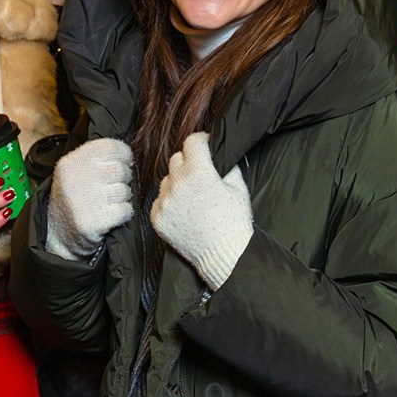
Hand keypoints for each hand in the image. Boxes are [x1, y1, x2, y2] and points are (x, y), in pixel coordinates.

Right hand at [45, 137, 134, 260]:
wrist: (58, 234)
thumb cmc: (74, 198)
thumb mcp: (75, 171)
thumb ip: (96, 158)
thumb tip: (128, 151)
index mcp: (70, 162)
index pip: (109, 146)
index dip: (122, 154)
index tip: (122, 161)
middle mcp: (75, 179)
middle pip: (120, 169)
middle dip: (123, 179)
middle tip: (112, 187)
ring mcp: (83, 202)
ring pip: (125, 190)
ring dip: (123, 197)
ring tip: (109, 202)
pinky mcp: (92, 223)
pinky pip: (125, 210)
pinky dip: (124, 213)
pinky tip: (112, 215)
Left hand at [150, 132, 252, 290]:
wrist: (223, 255)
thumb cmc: (234, 223)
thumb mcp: (238, 188)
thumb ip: (226, 166)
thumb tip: (219, 154)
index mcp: (198, 172)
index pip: (192, 141)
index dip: (200, 141)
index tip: (204, 145)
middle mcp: (177, 184)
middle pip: (176, 158)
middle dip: (189, 161)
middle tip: (199, 173)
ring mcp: (165, 202)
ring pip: (167, 179)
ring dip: (177, 182)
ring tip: (192, 196)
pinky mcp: (157, 218)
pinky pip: (160, 200)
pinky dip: (170, 202)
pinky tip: (184, 210)